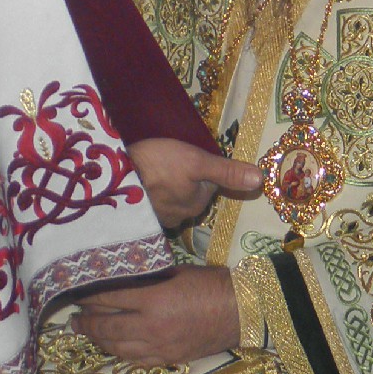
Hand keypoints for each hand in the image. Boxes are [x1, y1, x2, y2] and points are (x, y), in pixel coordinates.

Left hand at [72, 266, 237, 363]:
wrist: (240, 310)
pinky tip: (112, 347)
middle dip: (86, 321)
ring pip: (117, 347)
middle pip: (106, 326)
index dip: (89, 294)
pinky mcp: (167, 359)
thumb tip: (119, 277)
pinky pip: (135, 360)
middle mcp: (151, 325)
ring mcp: (158, 346)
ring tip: (87, 332)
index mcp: (153, 299)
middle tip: (74, 316)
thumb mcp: (175, 271)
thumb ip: (146, 277)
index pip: (109, 297)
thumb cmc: (210, 283)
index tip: (77, 290)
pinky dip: (119, 353)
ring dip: (98, 339)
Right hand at [129, 137, 262, 229]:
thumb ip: (227, 171)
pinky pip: (152, 201)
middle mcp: (180, 217)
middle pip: (191, 192)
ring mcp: (157, 218)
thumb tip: (261, 180)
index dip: (202, 167)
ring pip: (171, 197)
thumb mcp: (197, 161)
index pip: (210, 185)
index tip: (187, 155)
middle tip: (169, 158)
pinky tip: (141, 178)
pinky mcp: (138, 215)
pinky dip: (150, 191)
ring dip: (166, 184)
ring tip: (154, 167)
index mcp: (196, 204)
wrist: (111, 176)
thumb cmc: (159, 165)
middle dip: (185, 178)